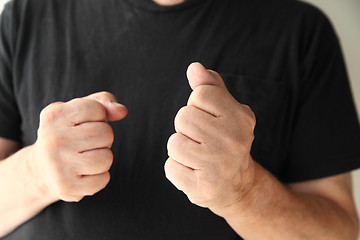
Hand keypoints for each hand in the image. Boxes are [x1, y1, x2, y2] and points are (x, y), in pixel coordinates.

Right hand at [29, 92, 127, 201]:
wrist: (41, 169)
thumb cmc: (69, 134)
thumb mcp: (80, 111)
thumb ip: (104, 102)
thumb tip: (122, 110)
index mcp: (54, 115)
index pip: (97, 109)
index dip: (100, 116)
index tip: (85, 123)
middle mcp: (53, 139)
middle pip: (105, 134)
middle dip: (104, 138)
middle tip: (87, 144)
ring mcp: (58, 165)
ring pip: (106, 158)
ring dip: (103, 158)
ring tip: (86, 158)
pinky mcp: (66, 187)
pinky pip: (104, 179)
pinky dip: (100, 177)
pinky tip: (84, 173)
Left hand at [165, 63, 255, 214]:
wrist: (237, 185)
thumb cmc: (227, 141)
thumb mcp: (226, 111)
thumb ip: (211, 87)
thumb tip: (194, 67)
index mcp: (241, 118)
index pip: (200, 94)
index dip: (197, 106)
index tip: (209, 120)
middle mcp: (233, 141)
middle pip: (183, 118)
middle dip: (186, 128)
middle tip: (203, 141)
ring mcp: (218, 166)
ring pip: (174, 143)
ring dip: (180, 150)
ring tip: (198, 156)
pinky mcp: (202, 188)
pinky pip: (170, 167)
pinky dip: (177, 169)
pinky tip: (194, 172)